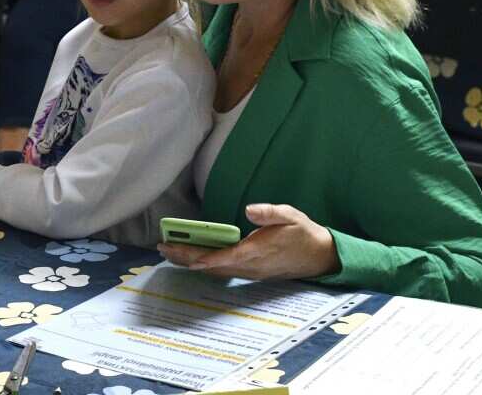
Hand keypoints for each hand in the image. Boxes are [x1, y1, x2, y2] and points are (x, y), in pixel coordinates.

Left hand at [158, 204, 339, 280]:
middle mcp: (251, 266)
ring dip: (190, 262)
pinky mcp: (249, 272)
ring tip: (167, 252)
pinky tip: (188, 259)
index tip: (188, 257)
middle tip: (163, 248)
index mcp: (259, 252)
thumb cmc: (303, 233)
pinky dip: (202, 265)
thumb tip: (250, 209)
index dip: (207, 258)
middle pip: (213, 265)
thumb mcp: (291, 216)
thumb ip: (270, 212)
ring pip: (215, 270)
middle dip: (187, 258)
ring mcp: (249, 272)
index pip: (228, 257)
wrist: (319, 256)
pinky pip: (221, 270)